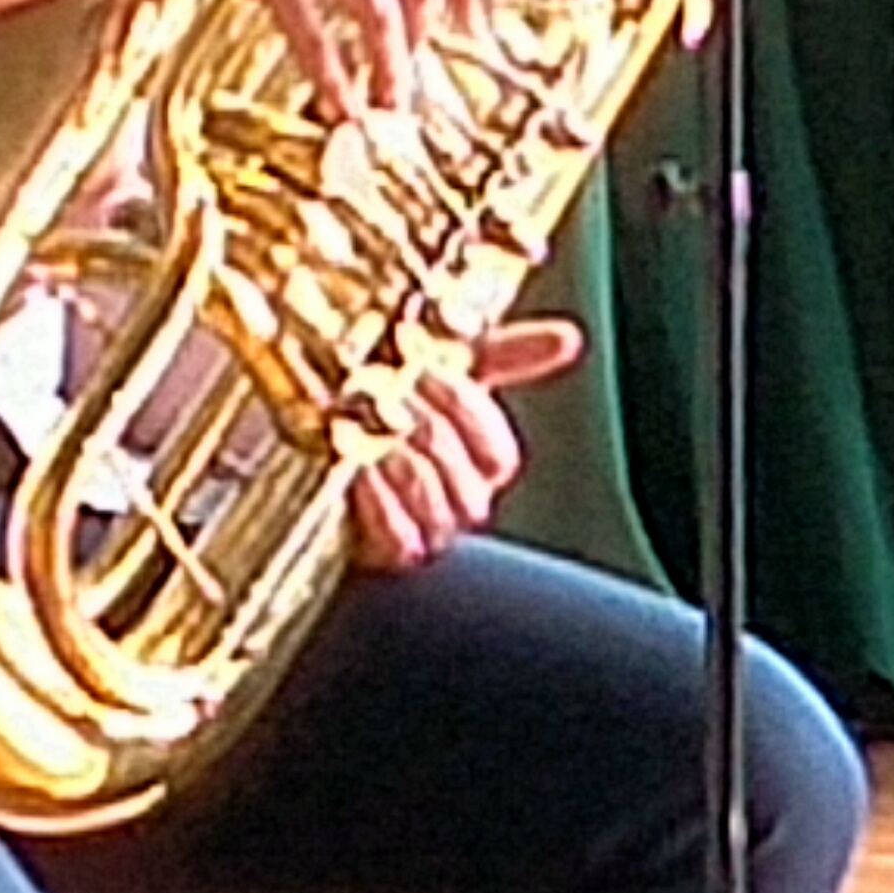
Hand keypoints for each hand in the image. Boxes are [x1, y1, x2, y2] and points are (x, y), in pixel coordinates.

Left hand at [346, 318, 579, 568]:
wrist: (321, 445)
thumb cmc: (390, 407)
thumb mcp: (447, 371)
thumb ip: (508, 355)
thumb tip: (571, 337)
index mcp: (483, 464)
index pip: (498, 454)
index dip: (463, 410)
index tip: (423, 371)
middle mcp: (462, 503)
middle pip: (469, 484)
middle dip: (426, 433)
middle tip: (384, 395)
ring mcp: (427, 534)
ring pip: (439, 513)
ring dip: (402, 468)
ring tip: (366, 433)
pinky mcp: (387, 555)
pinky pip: (401, 542)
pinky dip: (381, 503)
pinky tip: (358, 471)